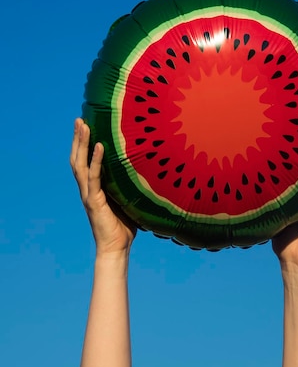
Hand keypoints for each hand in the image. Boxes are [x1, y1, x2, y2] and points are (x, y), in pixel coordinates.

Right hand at [70, 118, 135, 255]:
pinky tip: (99, 146)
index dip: (82, 144)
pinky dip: (95, 161)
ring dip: (81, 143)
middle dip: (77, 138)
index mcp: (93, 188)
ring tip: (83, 125)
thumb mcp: (129, 199)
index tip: (85, 124)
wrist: (117, 248)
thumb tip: (150, 170)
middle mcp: (87, 189)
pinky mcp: (94, 201)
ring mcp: (88, 194)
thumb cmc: (125, 226)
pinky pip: (93, 177)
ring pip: (80, 164)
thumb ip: (131, 185)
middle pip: (77, 158)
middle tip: (79, 118)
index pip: (84, 161)